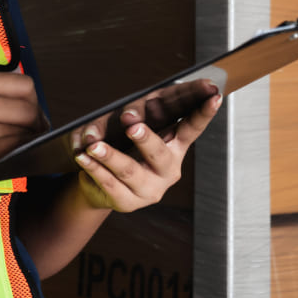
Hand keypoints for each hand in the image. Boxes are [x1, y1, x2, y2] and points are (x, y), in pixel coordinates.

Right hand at [0, 72, 44, 200]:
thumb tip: (34, 105)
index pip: (24, 85)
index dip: (33, 102)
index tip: (30, 116)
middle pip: (29, 108)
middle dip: (36, 125)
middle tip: (30, 136)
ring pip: (25, 131)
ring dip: (28, 142)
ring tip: (14, 148)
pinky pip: (14, 149)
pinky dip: (18, 154)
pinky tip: (7, 157)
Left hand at [72, 82, 220, 212]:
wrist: (101, 185)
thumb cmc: (123, 145)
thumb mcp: (133, 125)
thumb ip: (134, 115)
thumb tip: (126, 114)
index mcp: (175, 145)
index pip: (192, 127)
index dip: (204, 112)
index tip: (214, 95)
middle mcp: (168, 169)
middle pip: (160, 153)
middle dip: (145, 138)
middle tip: (131, 124)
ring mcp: (150, 188)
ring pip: (130, 171)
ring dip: (111, 156)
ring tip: (94, 146)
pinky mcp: (129, 202)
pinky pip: (110, 184)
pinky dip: (95, 168)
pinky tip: (84, 157)